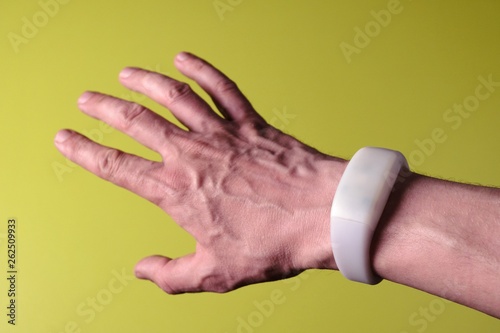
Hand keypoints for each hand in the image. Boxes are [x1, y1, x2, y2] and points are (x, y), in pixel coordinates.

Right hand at [54, 52, 344, 293]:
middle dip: (104, 108)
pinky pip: (221, 88)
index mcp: (177, 192)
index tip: (65, 138)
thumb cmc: (272, 246)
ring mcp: (222, 134)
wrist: (322, 217)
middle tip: (86, 99)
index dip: (84, 152)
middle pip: (136, 122)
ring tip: (125, 73)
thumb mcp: (215, 274)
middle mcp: (192, 155)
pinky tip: (184, 58)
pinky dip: (201, 69)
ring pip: (173, 96)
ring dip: (144, 81)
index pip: (117, 167)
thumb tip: (142, 270)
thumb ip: (171, 275)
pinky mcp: (250, 123)